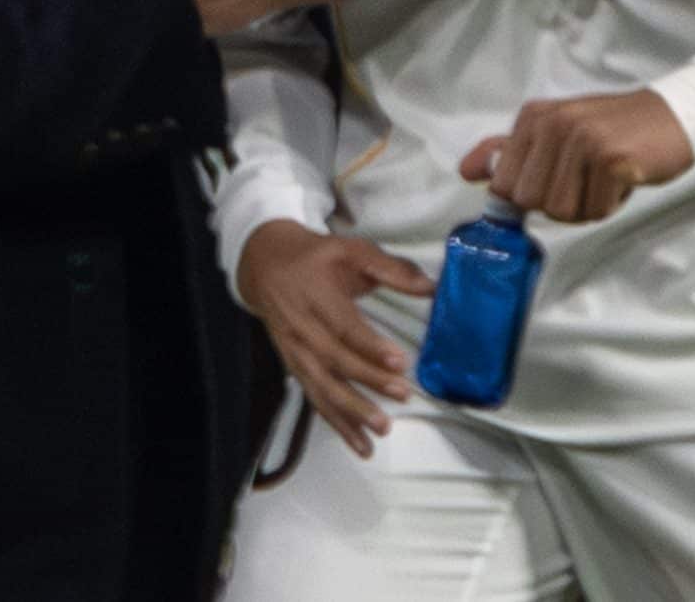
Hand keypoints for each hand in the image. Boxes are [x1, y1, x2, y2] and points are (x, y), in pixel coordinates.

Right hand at [237, 219, 434, 458]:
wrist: (264, 266)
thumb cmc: (316, 258)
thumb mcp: (351, 250)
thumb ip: (390, 268)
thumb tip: (430, 287)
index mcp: (316, 294)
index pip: (344, 325)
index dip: (370, 346)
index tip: (400, 362)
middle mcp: (301, 326)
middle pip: (334, 359)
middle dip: (368, 381)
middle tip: (403, 395)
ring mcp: (294, 350)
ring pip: (322, 386)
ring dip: (352, 411)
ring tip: (382, 429)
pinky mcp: (294, 367)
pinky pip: (315, 399)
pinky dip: (337, 424)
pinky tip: (360, 444)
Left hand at [460, 89, 694, 224]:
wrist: (674, 115)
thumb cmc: (613, 129)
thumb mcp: (556, 131)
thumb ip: (509, 151)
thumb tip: (465, 171)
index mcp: (533, 117)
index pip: (503, 186)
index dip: (531, 196)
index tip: (558, 178)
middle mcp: (553, 124)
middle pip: (531, 203)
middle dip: (560, 202)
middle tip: (586, 178)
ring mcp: (583, 140)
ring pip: (561, 212)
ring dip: (586, 206)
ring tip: (604, 178)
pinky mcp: (612, 160)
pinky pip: (596, 211)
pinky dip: (611, 204)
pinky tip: (624, 178)